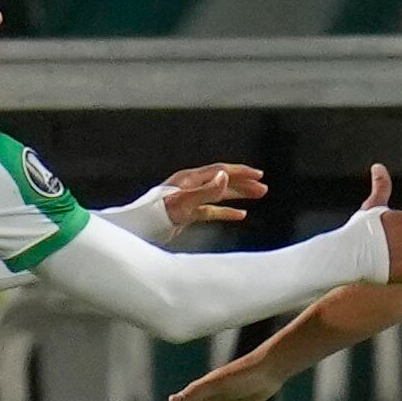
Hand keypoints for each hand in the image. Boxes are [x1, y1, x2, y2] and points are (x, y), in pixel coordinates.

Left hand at [152, 162, 266, 230]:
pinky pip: (212, 210)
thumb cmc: (157, 214)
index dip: (240, 172)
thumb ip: (206, 191)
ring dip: (238, 195)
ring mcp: (189, 200)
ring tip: (256, 196)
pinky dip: (227, 212)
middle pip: (222, 181)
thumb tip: (225, 176)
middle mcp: (190, 187)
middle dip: (244, 183)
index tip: (258, 175)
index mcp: (190, 179)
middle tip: (262, 187)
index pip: (220, 171)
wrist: (139, 229)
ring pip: (220, 195)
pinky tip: (239, 215)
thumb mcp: (184, 202)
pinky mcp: (187, 214)